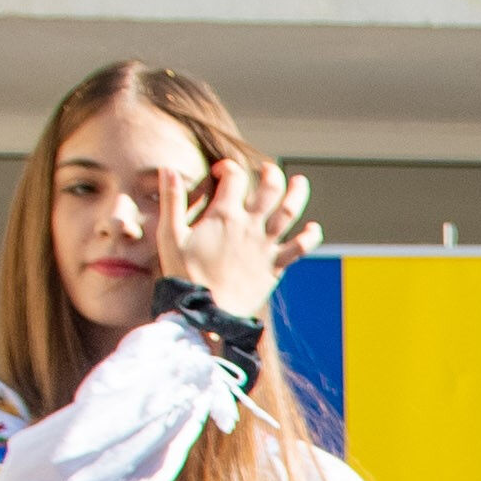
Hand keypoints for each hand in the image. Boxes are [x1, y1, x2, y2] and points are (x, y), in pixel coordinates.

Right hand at [164, 155, 314, 322]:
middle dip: (270, 174)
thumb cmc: (184, 274)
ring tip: (300, 182)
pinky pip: (299, 248)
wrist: (206, 311)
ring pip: (289, 213)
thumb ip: (171, 200)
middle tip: (268, 169)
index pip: (234, 177)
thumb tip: (167, 169)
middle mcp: (249, 226)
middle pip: (269, 189)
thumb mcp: (170, 234)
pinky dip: (310, 237)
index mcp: (223, 215)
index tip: (221, 172)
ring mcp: (265, 246)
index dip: (228, 168)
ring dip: (297, 194)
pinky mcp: (275, 266)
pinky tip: (314, 229)